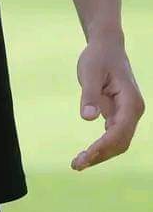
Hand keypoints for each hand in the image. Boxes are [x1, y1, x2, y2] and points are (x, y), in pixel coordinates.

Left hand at [71, 33, 145, 170]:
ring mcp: (128, 114)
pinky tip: (86, 155)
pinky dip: (100, 147)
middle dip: (101, 155)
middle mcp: (133, 111)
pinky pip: (112, 136)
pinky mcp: (119, 115)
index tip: (85, 157)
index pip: (119, 131)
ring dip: (100, 155)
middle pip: (121, 142)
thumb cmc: (98, 57)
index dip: (103, 146)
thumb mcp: (89, 71)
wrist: (106, 46)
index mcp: (130, 102)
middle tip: (76, 165)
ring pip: (118, 142)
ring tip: (77, 164)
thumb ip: (89, 95)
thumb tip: (87, 118)